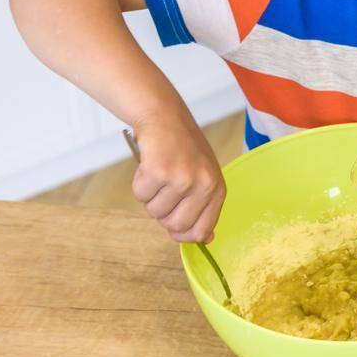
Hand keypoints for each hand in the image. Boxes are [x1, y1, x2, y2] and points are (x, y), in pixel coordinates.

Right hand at [128, 116, 224, 242]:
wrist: (164, 117)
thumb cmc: (182, 149)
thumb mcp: (202, 176)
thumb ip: (204, 207)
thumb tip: (205, 239)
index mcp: (217, 189)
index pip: (201, 231)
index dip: (182, 233)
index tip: (173, 225)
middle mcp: (204, 185)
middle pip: (175, 226)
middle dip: (162, 214)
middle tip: (162, 191)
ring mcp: (183, 178)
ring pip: (155, 212)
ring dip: (150, 196)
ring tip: (157, 173)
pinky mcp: (160, 171)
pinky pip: (141, 195)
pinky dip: (139, 183)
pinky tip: (148, 165)